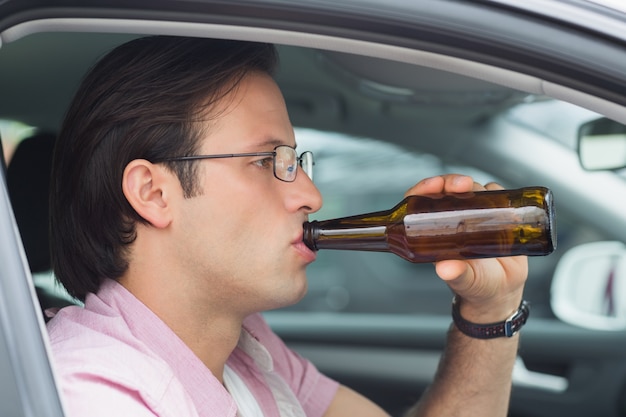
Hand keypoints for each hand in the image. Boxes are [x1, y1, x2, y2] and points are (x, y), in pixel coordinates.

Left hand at [404, 174, 527, 321]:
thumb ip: (456, 275)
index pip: (421, 203)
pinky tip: (501, 201)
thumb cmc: (476, 287)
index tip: (434, 186)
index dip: (424, 190)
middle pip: (446, 191)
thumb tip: (445, 268)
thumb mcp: (465, 282)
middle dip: (451, 182)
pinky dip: (498, 193)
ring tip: (484, 196)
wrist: (502, 292)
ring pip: (471, 190)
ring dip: (475, 187)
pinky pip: (496, 196)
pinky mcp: (496, 216)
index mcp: (436, 233)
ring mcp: (474, 216)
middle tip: (462, 185)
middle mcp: (453, 221)